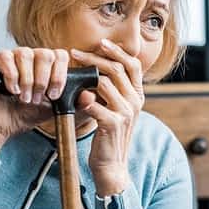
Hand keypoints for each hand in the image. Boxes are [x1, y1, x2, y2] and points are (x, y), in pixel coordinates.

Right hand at [0, 47, 70, 152]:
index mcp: (44, 63)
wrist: (3, 127)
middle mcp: (28, 56)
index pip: (60, 55)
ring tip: (24, 98)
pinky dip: (10, 74)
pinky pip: (4, 56)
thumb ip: (74, 103)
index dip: (59, 75)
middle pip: (44, 53)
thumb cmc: (26, 115)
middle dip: (43, 80)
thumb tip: (91, 96)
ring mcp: (9, 56)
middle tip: (36, 98)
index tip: (54, 95)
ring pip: (24, 54)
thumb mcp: (55, 109)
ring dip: (27, 80)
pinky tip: (12, 90)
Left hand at [70, 38, 144, 193]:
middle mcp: (136, 102)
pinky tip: (75, 99)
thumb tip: (95, 67)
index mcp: (138, 95)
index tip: (100, 43)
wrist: (111, 164)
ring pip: (106, 83)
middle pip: (117, 69)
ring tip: (70, 76)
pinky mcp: (113, 124)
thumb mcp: (115, 109)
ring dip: (85, 77)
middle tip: (75, 53)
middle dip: (94, 58)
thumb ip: (111, 90)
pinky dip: (83, 99)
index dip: (117, 51)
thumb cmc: (108, 135)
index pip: (132, 64)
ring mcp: (126, 113)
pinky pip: (96, 104)